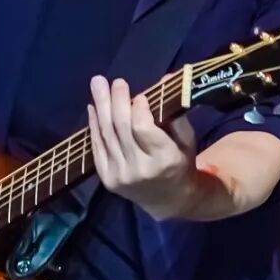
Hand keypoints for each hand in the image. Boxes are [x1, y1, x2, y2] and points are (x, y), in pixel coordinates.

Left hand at [87, 75, 200, 221]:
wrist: (170, 200)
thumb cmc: (181, 163)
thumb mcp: (187, 140)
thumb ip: (174, 112)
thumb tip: (165, 79)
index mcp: (164, 159)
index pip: (143, 128)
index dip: (138, 108)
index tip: (139, 94)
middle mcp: (139, 168)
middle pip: (121, 128)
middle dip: (116, 100)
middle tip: (115, 81)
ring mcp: (120, 175)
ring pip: (106, 134)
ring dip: (101, 106)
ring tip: (97, 83)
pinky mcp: (107, 178)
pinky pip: (97, 146)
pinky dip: (93, 125)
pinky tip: (93, 107)